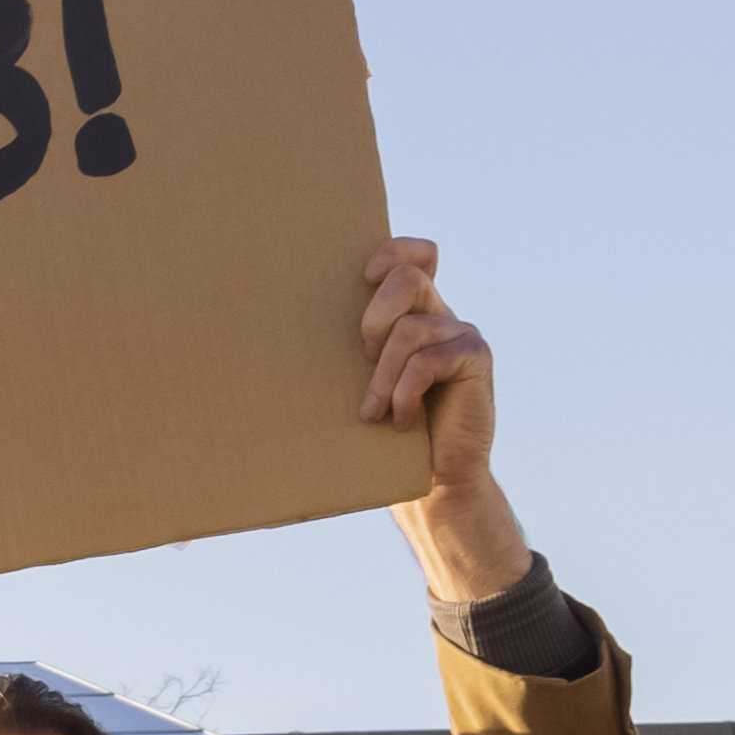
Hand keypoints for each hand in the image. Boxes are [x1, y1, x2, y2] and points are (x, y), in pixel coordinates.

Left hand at [359, 241, 528, 604]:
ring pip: (411, 328)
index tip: (364, 275)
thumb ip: (342, 358)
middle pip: (408, 277)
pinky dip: (406, 392)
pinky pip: (431, 359)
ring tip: (374, 412)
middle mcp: (440, 316)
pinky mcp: (476, 360)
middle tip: (363, 360)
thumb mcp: (357, 388)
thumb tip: (257, 346)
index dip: (394, 251)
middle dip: (374, 319)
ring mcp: (461, 336)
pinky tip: (403, 421)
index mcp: (414, 314)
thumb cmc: (384, 437)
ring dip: (382, 376)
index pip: (417, 255)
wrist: (432, 483)